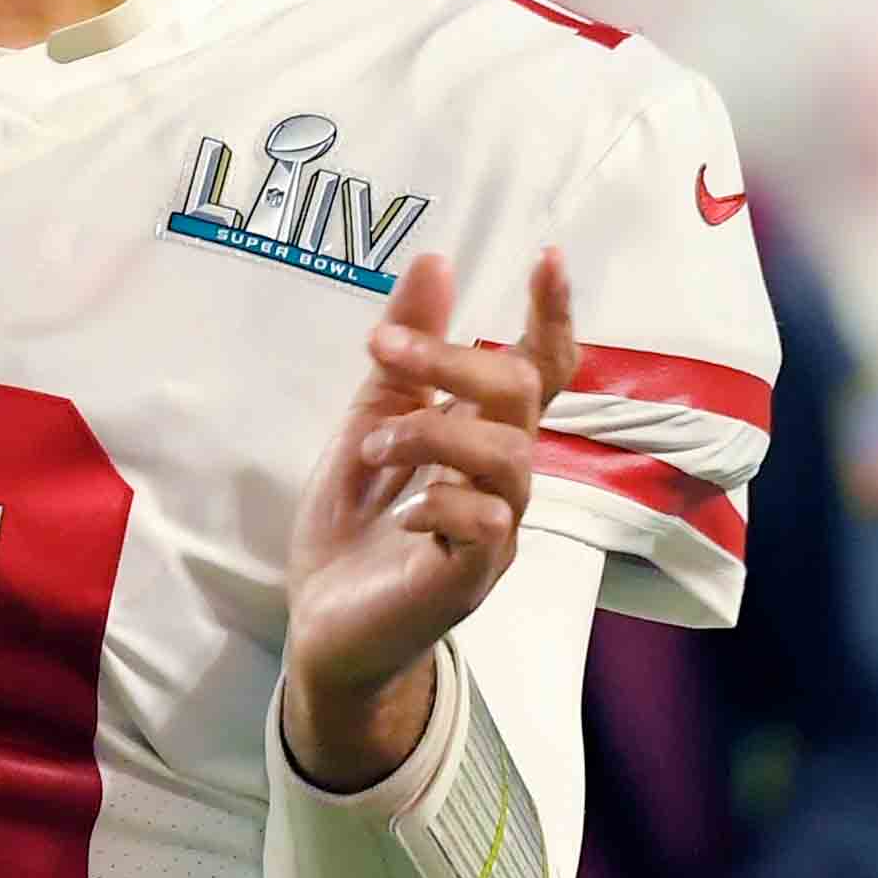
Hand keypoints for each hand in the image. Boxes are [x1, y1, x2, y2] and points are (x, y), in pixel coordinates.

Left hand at [283, 247, 578, 790]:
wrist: (324, 620)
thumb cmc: (358, 520)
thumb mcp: (371, 417)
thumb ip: (407, 351)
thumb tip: (435, 260)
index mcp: (485, 437)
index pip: (542, 370)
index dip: (553, 316)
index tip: (549, 257)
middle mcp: (505, 479)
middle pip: (519, 393)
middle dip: (451, 359)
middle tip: (379, 350)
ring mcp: (495, 530)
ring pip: (506, 453)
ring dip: (430, 431)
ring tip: (374, 446)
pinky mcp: (471, 577)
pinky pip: (485, 522)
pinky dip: (437, 501)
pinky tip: (400, 513)